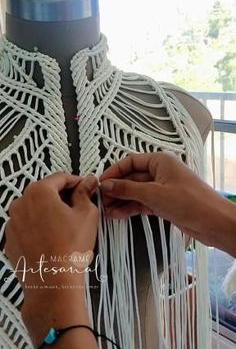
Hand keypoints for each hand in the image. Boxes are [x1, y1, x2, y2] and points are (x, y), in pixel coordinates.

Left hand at [5, 172, 98, 301]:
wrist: (53, 283)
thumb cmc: (69, 250)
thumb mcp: (87, 214)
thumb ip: (85, 193)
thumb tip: (87, 183)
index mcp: (39, 192)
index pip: (60, 177)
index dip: (76, 181)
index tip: (85, 187)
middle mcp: (20, 204)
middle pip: (45, 191)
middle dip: (62, 196)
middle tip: (79, 206)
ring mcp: (12, 223)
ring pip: (35, 208)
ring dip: (49, 211)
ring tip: (66, 226)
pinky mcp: (10, 239)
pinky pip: (27, 225)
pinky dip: (38, 226)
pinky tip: (53, 237)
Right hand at [99, 152, 235, 253]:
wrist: (215, 223)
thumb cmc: (190, 202)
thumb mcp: (154, 194)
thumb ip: (127, 189)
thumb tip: (106, 185)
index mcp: (160, 161)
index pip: (130, 161)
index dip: (114, 171)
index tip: (100, 183)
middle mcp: (160, 172)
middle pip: (131, 177)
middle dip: (115, 188)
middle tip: (100, 200)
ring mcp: (162, 189)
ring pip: (135, 192)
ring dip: (120, 200)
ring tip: (104, 210)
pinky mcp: (164, 204)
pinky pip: (142, 203)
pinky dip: (130, 208)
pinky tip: (116, 215)